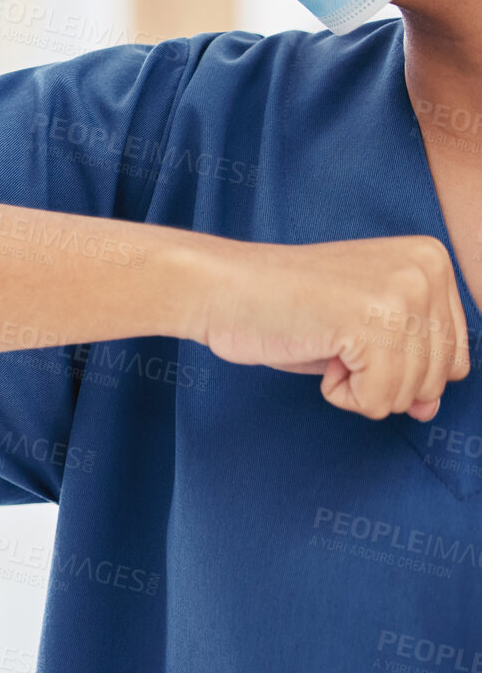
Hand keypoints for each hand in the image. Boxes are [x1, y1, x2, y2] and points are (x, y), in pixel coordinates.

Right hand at [192, 235, 470, 420]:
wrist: (218, 289)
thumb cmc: (282, 307)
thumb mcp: (362, 330)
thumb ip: (409, 363)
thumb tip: (429, 412)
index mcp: (431, 259)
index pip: (454, 355)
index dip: (399, 367)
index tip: (351, 333)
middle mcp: (426, 270)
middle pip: (438, 379)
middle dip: (380, 379)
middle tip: (331, 337)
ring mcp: (402, 294)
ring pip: (409, 395)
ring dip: (357, 386)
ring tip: (321, 340)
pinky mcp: (372, 324)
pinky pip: (376, 401)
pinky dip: (340, 394)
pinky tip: (315, 350)